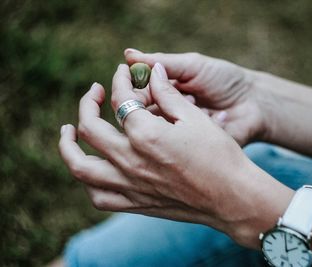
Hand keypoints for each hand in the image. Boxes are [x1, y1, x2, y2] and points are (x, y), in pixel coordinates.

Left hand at [58, 63, 275, 245]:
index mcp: (146, 135)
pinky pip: (98, 196)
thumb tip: (153, 71)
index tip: (123, 73)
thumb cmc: (220, 156)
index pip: (120, 100)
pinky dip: (89, 181)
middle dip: (88, 103)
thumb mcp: (195, 118)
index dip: (119, 80)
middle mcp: (131, 161)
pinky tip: (93, 168)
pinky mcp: (136, 203)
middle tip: (94, 92)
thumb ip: (168, 94)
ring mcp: (130, 185)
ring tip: (69, 132)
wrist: (232, 198)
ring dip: (68, 146)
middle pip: (89, 128)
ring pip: (80, 167)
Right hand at [124, 49, 267, 145]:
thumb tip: (128, 54)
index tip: (139, 88)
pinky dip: (191, 129)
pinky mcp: (190, 149)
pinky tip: (210, 117)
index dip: (134, 92)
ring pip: (159, 132)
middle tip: (178, 96)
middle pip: (143, 116)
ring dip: (175, 116)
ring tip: (197, 102)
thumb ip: (164, 62)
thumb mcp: (194, 66)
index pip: (137, 95)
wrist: (255, 103)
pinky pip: (179, 145)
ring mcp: (178, 134)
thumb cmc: (224, 80)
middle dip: (156, 106)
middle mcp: (166, 114)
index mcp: (163, 93)